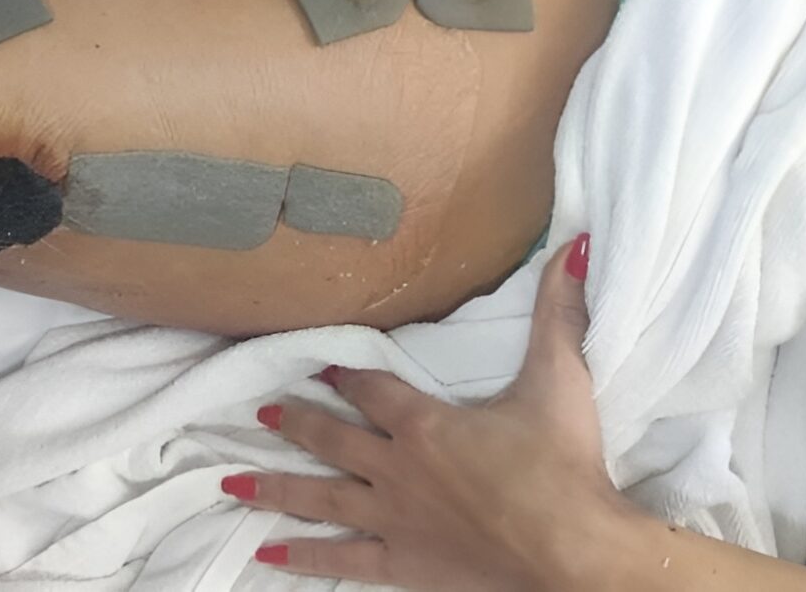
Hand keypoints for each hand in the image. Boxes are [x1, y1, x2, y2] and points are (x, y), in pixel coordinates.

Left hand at [223, 234, 642, 589]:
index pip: (371, 389)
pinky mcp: (403, 564)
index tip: (317, 365)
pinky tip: (268, 552)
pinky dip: (303, 556)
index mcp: (425, 423)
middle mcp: (396, 468)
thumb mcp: (561, 380)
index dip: (343, 375)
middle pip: (330, 439)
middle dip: (292, 423)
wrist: (573, 552)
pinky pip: (343, 560)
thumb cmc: (563, 467)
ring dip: (274, 487)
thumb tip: (574, 246)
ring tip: (231, 482)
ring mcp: (393, 520)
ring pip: (319, 498)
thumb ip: (561, 312)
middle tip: (256, 413)